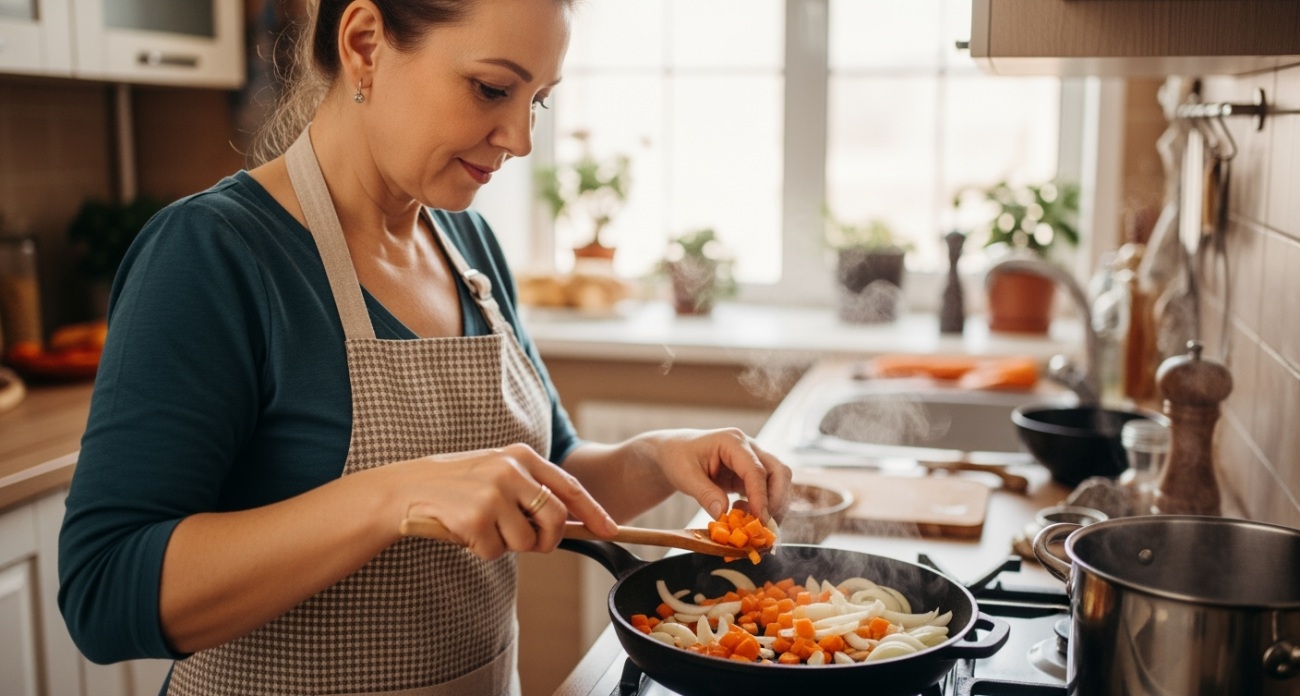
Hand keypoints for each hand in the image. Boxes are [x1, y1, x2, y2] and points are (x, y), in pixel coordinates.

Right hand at [381, 443, 617, 559]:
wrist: (407, 489)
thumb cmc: (456, 486)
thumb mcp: (497, 474)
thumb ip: (530, 489)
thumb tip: (569, 521)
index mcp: (521, 456)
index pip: (569, 486)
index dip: (593, 511)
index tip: (610, 529)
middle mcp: (512, 470)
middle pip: (556, 518)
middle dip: (548, 540)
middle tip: (531, 544)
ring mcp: (494, 494)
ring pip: (526, 541)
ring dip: (507, 545)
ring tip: (483, 528)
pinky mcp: (476, 518)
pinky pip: (496, 551)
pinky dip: (483, 550)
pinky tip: (464, 531)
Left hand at [637, 429, 791, 522]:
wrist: (675, 452)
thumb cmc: (678, 458)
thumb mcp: (685, 476)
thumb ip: (705, 494)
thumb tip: (723, 515)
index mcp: (732, 441)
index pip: (755, 469)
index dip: (760, 496)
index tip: (760, 520)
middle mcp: (749, 447)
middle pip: (779, 471)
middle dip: (776, 499)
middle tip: (764, 525)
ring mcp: (753, 459)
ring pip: (779, 480)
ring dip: (774, 504)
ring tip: (754, 523)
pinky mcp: (751, 473)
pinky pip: (768, 489)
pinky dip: (764, 505)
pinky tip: (746, 516)